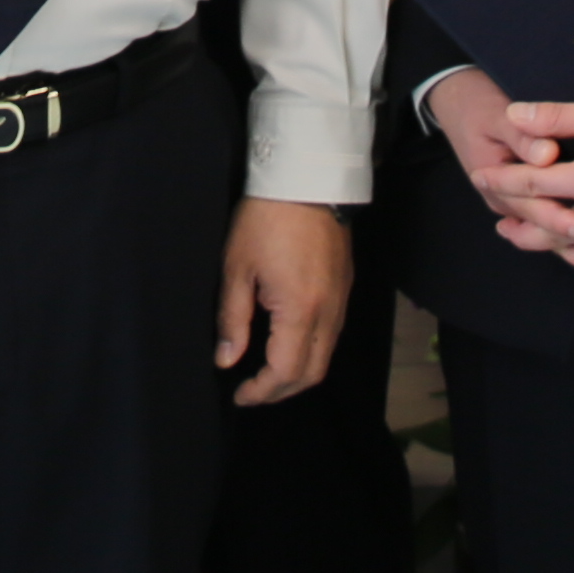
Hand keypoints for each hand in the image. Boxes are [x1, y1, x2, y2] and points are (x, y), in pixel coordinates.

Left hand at [218, 202, 352, 405]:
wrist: (306, 177)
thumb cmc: (265, 219)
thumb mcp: (237, 268)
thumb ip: (233, 319)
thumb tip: (227, 360)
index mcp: (301, 310)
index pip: (285, 371)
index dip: (262, 391)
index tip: (240, 395)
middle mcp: (329, 312)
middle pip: (312, 373)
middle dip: (282, 390)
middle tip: (252, 392)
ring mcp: (342, 300)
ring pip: (326, 356)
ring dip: (298, 373)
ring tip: (267, 374)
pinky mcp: (346, 287)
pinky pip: (333, 334)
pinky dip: (312, 351)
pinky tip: (289, 344)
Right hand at [425, 71, 573, 265]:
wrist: (461, 110)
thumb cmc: (480, 111)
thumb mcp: (496, 117)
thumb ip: (524, 137)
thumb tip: (547, 154)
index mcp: (496, 188)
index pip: (533, 209)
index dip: (561, 220)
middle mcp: (509, 207)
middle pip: (549, 235)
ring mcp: (522, 211)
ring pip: (556, 242)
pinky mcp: (535, 207)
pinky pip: (561, 234)